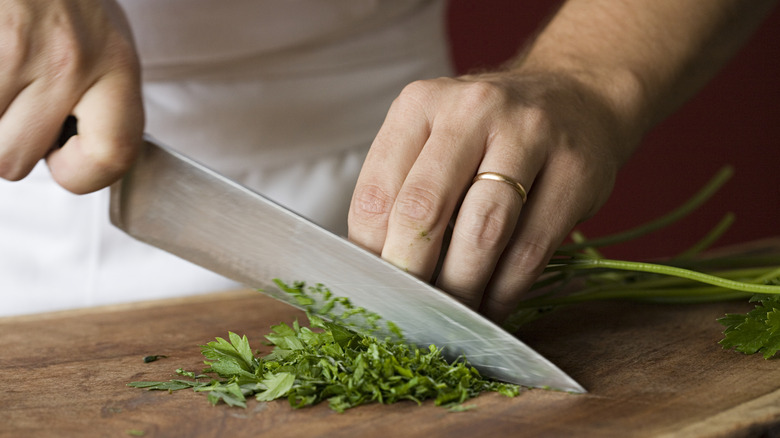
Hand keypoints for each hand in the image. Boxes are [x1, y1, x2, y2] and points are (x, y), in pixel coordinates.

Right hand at [0, 0, 142, 192]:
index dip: (83, 176)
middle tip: (13, 104)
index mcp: (115, 64)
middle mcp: (68, 59)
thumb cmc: (64, 1)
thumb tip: (72, 162)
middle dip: (4, 142)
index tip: (64, 163)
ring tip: (3, 78)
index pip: (114, 154)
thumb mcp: (103, 45)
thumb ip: (101, 105)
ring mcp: (14, 47)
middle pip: (14, 160)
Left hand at [348, 71, 638, 321]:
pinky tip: (491, 308)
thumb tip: (377, 270)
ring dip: (461, 290)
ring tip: (450, 319)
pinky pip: (531, 249)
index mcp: (420, 104)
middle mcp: (472, 110)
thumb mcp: (435, 137)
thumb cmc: (489, 132)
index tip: (375, 291)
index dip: (370, 254)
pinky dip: (504, 291)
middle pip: (424, 210)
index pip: (376, 193)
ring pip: (482, 233)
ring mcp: (530, 136)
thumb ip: (403, 189)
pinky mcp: (575, 172)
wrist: (576, 97)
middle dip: (411, 275)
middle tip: (408, 314)